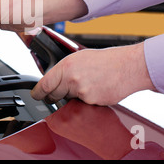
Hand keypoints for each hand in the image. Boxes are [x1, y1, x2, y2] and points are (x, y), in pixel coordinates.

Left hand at [31, 42, 155, 105]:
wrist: (128, 66)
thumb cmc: (106, 61)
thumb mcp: (80, 58)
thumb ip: (65, 69)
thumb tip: (54, 79)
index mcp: (66, 66)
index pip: (45, 84)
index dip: (38, 93)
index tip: (36, 96)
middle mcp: (71, 79)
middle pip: (54, 96)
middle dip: (56, 96)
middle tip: (66, 90)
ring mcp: (81, 92)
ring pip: (69, 101)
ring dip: (74, 97)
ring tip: (89, 84)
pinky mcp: (91, 102)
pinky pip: (83, 105)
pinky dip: (88, 101)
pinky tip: (97, 90)